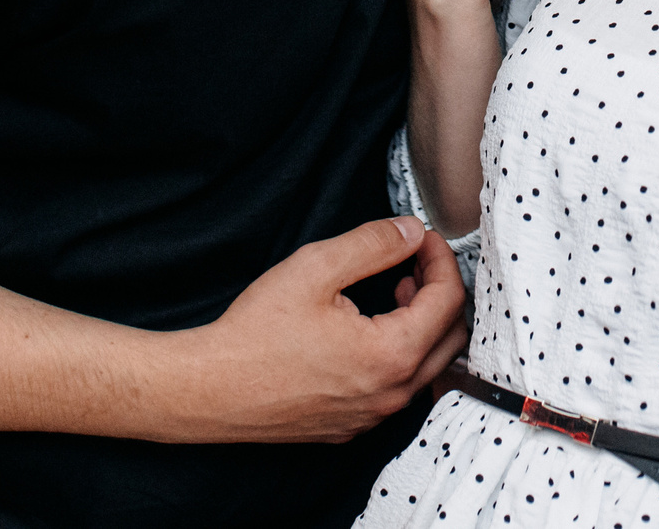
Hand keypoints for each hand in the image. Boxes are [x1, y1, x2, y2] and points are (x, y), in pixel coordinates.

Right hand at [163, 215, 466, 444]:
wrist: (208, 389)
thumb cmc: (254, 334)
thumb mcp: (316, 268)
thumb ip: (373, 245)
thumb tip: (411, 232)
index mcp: (391, 356)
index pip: (448, 301)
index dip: (440, 259)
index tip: (421, 238)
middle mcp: (390, 394)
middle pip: (450, 338)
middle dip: (441, 291)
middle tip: (415, 261)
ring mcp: (371, 417)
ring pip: (426, 367)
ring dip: (422, 323)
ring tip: (396, 289)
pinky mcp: (350, 426)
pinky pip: (396, 389)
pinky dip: (400, 353)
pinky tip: (369, 329)